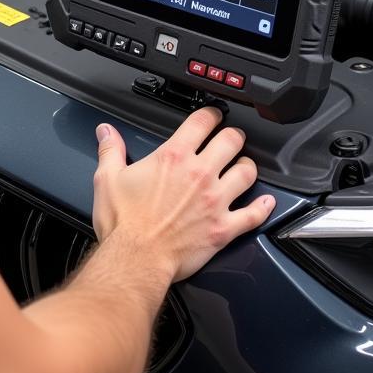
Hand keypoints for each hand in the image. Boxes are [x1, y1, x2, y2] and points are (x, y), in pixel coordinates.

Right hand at [92, 108, 274, 282]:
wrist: (137, 259)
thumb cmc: (124, 222)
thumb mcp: (109, 178)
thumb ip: (111, 150)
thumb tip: (106, 132)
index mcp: (173, 157)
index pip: (201, 122)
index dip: (210, 113)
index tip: (212, 115)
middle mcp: (199, 174)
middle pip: (231, 141)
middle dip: (233, 135)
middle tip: (231, 137)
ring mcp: (215, 201)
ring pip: (247, 173)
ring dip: (248, 166)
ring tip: (244, 166)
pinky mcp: (223, 228)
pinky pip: (253, 214)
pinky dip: (263, 208)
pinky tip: (266, 203)